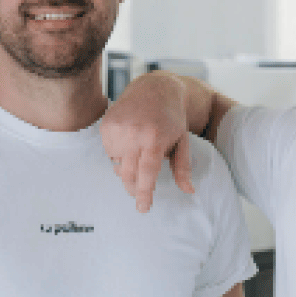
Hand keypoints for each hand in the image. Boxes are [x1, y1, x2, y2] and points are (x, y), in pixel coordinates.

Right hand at [100, 71, 194, 212]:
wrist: (153, 88)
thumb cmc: (172, 117)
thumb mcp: (182, 140)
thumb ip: (183, 167)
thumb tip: (189, 190)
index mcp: (154, 139)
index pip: (146, 173)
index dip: (144, 193)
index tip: (143, 208)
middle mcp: (134, 134)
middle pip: (128, 174)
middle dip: (133, 189)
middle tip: (139, 194)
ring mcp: (117, 129)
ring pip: (118, 165)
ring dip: (127, 170)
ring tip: (138, 156)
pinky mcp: (106, 126)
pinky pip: (109, 152)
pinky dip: (119, 155)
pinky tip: (129, 143)